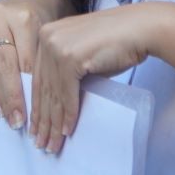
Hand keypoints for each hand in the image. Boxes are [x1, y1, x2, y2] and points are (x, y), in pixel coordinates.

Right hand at [0, 0, 71, 130]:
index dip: (29, 90)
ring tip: (8, 117)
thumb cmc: (48, 17)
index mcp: (24, 16)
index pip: (26, 62)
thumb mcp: (55, 35)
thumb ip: (48, 61)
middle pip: (4, 66)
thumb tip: (44, 103)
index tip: (31, 115)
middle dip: (11, 97)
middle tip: (17, 122)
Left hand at [30, 3, 154, 153]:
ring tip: (51, 145)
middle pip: (43, 88)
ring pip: (54, 94)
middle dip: (43, 121)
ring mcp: (57, 46)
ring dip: (54, 124)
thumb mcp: (82, 55)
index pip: (38, 78)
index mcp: (46, 34)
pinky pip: (67, 94)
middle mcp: (47, 38)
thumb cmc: (116, 42)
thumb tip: (58, 104)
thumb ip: (66, 72)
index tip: (35, 128)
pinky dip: (69, 115)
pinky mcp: (70, 57)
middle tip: (41, 144)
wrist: (139, 29)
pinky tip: (67, 131)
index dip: (36, 106)